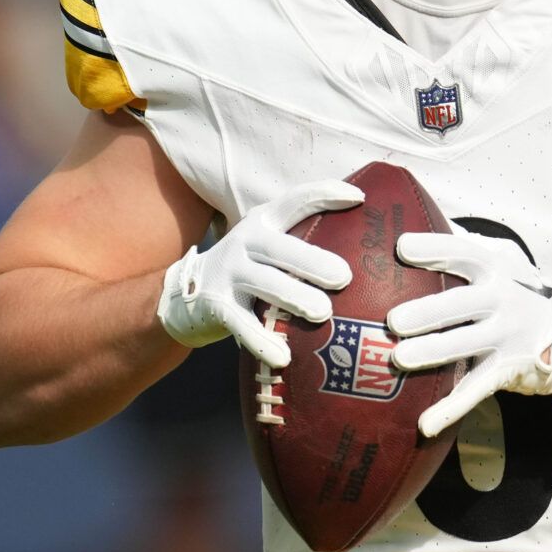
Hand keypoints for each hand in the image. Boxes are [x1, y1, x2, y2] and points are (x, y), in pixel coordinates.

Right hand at [155, 181, 360, 367]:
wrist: (183, 296)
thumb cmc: (247, 271)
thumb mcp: (268, 247)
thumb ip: (303, 242)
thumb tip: (369, 248)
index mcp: (264, 222)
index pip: (296, 200)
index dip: (326, 194)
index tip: (360, 198)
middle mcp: (245, 242)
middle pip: (281, 248)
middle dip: (313, 261)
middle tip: (344, 277)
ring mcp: (228, 273)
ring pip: (265, 284)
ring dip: (294, 297)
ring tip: (323, 313)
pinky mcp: (216, 306)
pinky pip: (242, 325)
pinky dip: (262, 342)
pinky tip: (284, 357)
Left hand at [387, 229, 551, 437]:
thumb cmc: (513, 290)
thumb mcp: (499, 261)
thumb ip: (461, 246)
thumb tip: (409, 226)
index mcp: (495, 267)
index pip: (463, 252)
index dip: (434, 249)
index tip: (402, 247)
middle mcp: (501, 300)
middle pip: (461, 303)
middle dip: (429, 311)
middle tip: (395, 319)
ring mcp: (504, 337)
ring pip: (465, 346)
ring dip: (433, 353)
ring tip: (400, 359)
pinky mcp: (503, 371)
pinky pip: (474, 390)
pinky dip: (450, 409)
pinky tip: (424, 424)